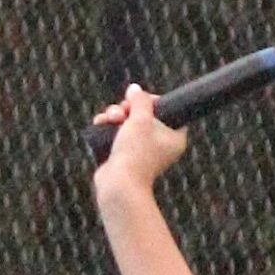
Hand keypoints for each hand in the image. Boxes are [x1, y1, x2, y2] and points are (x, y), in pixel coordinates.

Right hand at [91, 83, 188, 197]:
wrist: (119, 185)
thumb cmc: (136, 153)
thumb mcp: (141, 118)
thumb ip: (140, 100)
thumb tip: (135, 89)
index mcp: (174, 138)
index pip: (168, 110)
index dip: (153, 101)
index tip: (141, 100)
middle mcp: (160, 145)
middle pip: (144, 114)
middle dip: (128, 108)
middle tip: (122, 111)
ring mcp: (141, 151)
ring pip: (128, 122)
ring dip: (115, 115)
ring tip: (109, 119)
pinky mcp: (124, 156)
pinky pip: (116, 133)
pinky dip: (108, 127)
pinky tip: (100, 122)